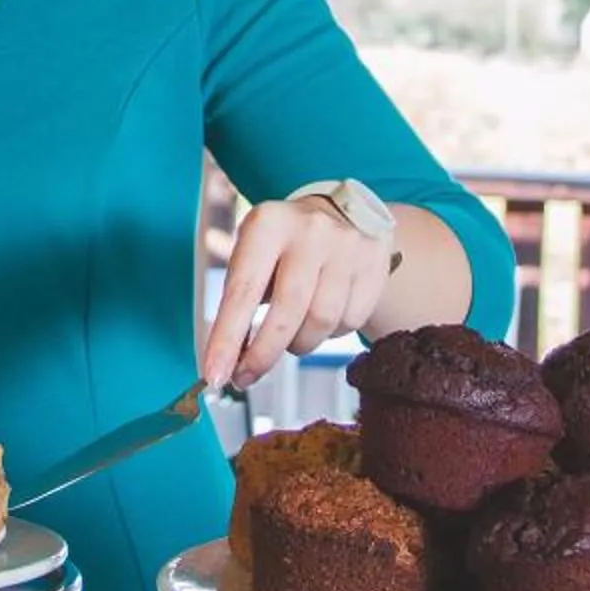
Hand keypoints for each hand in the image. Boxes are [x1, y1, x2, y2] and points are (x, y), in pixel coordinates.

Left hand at [202, 195, 394, 392]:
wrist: (340, 213)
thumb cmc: (283, 244)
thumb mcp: (254, 253)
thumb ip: (240, 301)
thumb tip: (227, 362)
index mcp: (268, 224)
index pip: (243, 291)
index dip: (227, 339)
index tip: (214, 376)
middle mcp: (310, 231)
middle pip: (287, 313)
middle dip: (263, 355)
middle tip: (245, 377)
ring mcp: (347, 247)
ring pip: (321, 323)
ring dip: (299, 344)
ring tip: (289, 337)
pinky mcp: (375, 264)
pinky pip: (350, 322)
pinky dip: (330, 334)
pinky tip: (320, 319)